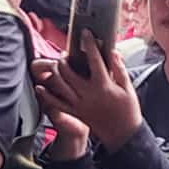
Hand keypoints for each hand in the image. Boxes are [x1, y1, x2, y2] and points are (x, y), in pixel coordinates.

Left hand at [35, 30, 142, 153]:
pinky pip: (56, 104)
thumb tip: (112, 52)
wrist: (123, 134)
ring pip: (60, 85)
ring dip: (55, 72)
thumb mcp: (128, 87)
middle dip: (65, 58)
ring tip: (57, 63)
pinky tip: (40, 87)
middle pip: (69, 71)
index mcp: (103, 85)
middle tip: (66, 52)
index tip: (85, 33)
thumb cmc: (128, 110)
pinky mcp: (75, 113)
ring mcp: (79, 104)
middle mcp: (88, 94)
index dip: (89, 44)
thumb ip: (119, 69)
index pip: (94, 59)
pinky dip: (46, 95)